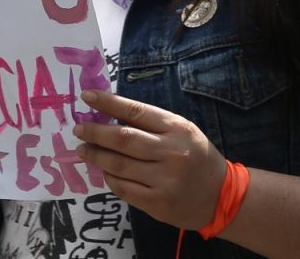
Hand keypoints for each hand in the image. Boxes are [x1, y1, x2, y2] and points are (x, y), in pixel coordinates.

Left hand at [73, 89, 225, 231]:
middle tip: (79, 128)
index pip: (136, 111)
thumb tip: (110, 116)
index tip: (87, 96)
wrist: (220, 195)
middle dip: (96, 132)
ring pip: (119, 165)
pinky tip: (102, 171)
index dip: (109, 102)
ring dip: (97, 156)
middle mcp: (170, 153)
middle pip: (123, 139)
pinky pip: (123, 189)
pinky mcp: (157, 203)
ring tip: (83, 149)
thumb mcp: (182, 131)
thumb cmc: (196, 157)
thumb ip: (152, 124)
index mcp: (177, 129)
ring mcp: (164, 180)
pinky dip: (109, 178)